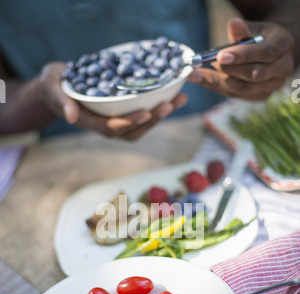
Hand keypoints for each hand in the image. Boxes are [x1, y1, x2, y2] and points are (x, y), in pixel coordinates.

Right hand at [37, 62, 187, 139]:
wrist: (58, 86)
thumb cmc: (54, 85)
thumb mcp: (53, 88)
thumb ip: (61, 101)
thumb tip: (71, 116)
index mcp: (90, 121)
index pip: (112, 127)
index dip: (130, 122)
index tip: (147, 112)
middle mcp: (105, 125)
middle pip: (132, 130)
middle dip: (152, 120)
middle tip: (170, 104)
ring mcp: (115, 120)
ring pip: (141, 126)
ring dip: (161, 115)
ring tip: (180, 99)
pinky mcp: (123, 112)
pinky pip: (143, 114)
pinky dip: (158, 107)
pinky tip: (174, 94)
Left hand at [189, 18, 294, 100]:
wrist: (268, 52)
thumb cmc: (258, 37)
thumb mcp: (252, 28)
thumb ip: (243, 30)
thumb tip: (233, 24)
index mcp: (284, 45)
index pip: (266, 53)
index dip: (243, 55)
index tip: (220, 56)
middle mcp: (283, 67)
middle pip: (255, 74)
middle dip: (229, 70)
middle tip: (209, 63)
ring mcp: (273, 85)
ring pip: (244, 89)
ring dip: (220, 82)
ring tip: (200, 73)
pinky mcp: (260, 96)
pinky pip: (237, 95)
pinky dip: (218, 87)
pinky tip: (202, 80)